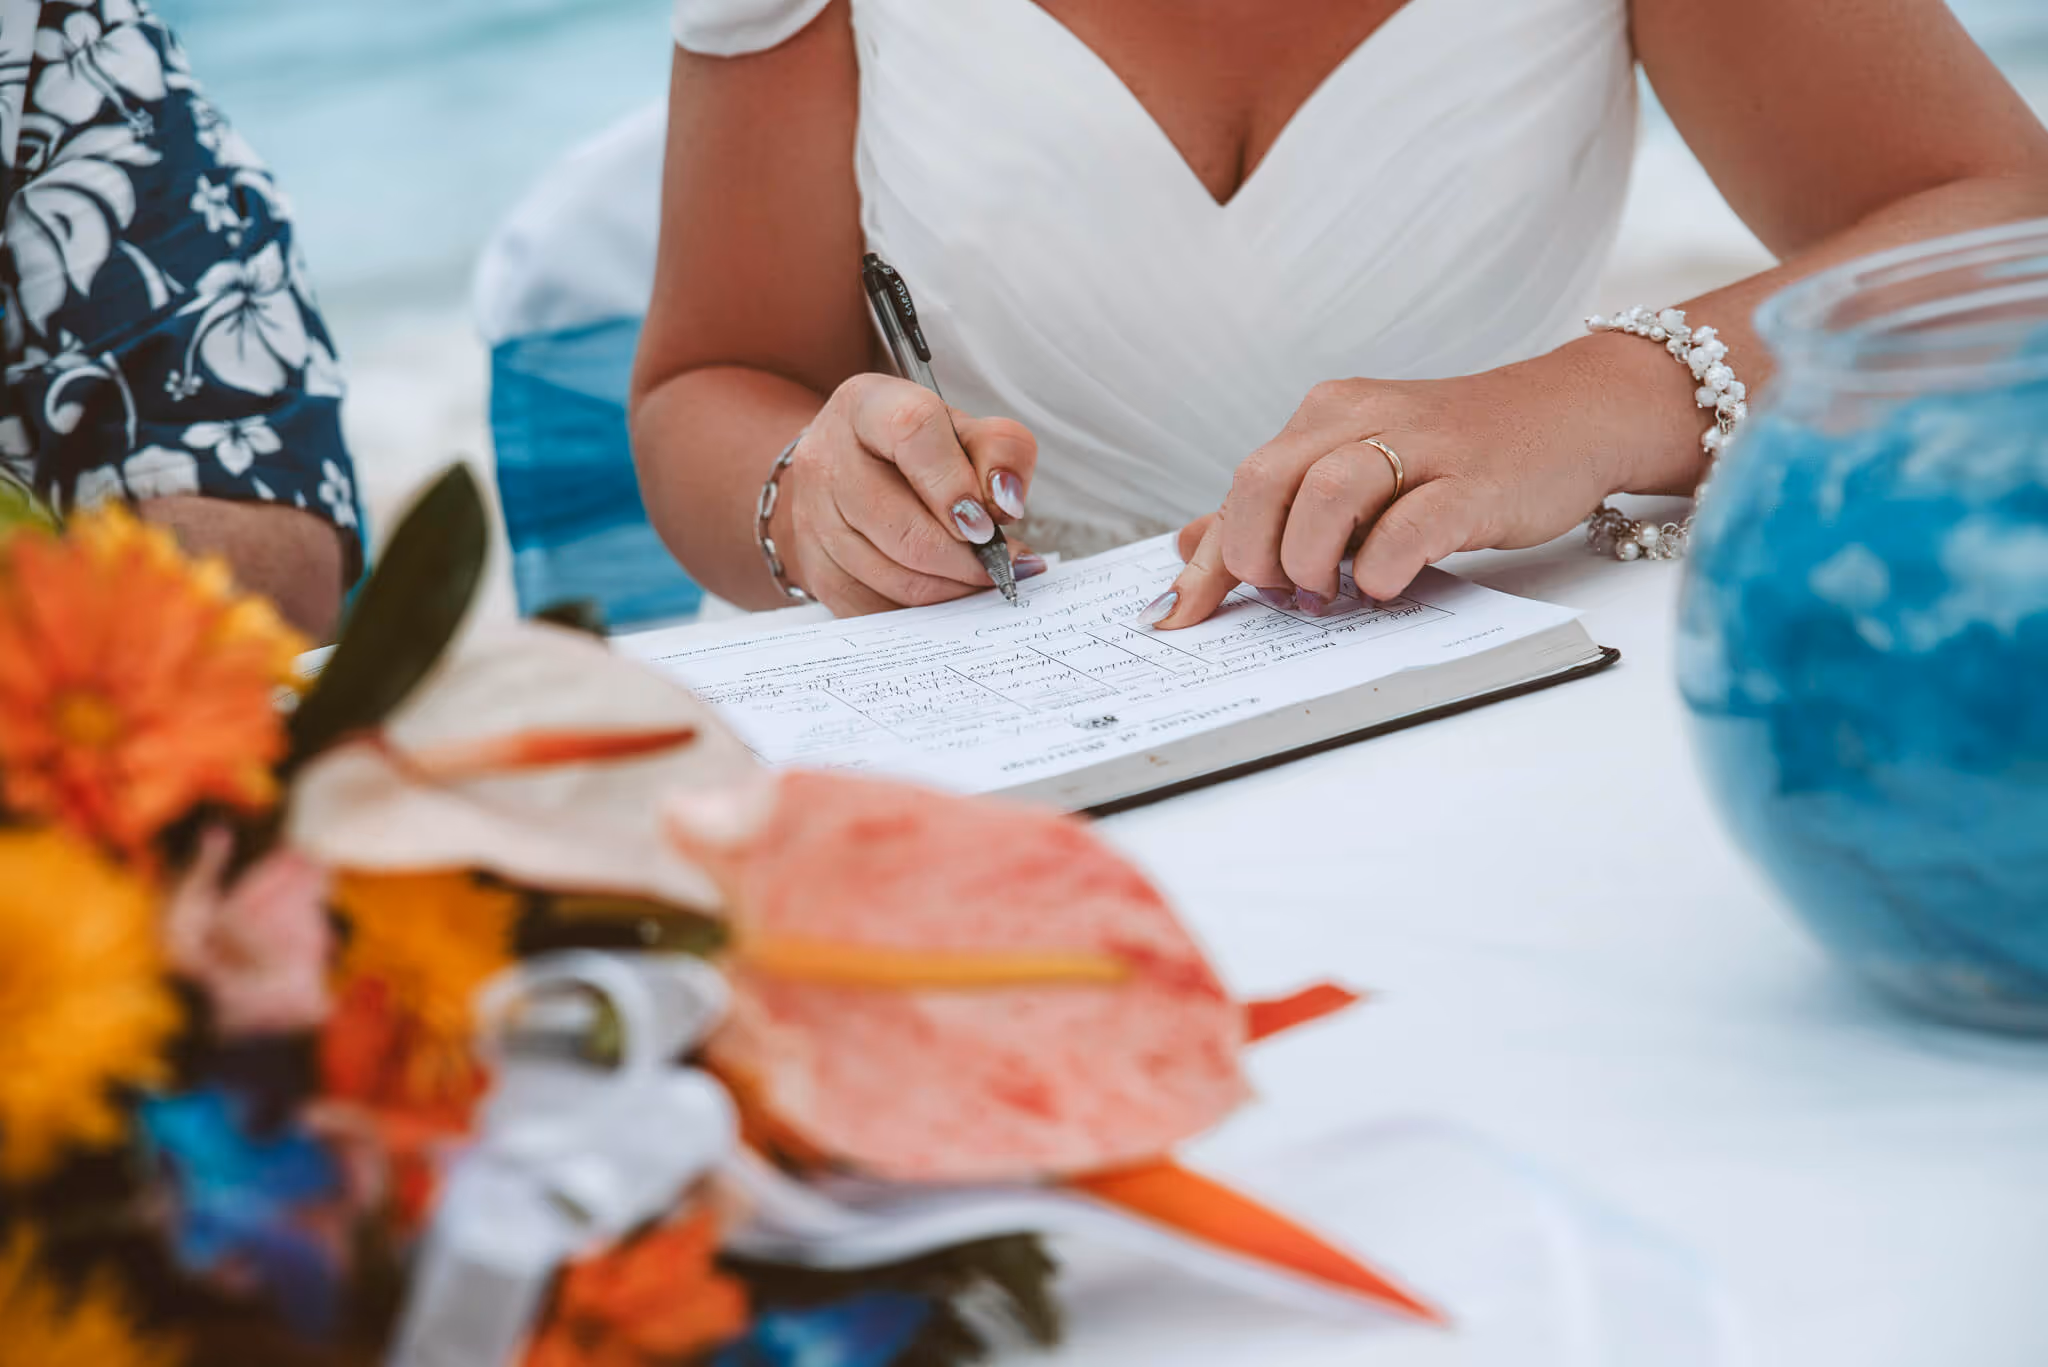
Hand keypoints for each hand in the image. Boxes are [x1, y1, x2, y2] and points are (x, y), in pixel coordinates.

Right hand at [775, 373, 1044, 614]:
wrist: (850, 469)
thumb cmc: (918, 449)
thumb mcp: (966, 430)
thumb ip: (1002, 452)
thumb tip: (1006, 503)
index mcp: (867, 406)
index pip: (912, 433)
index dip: (956, 485)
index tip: (989, 524)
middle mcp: (827, 459)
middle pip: (902, 529)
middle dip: (966, 559)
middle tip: (1002, 564)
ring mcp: (812, 518)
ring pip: (893, 578)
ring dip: (952, 589)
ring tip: (982, 577)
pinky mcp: (814, 568)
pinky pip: (877, 611)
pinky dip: (924, 612)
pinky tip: (949, 594)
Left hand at [1145, 340, 1702, 627]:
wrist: (1572, 415)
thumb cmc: (1456, 457)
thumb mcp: (1357, 471)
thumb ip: (1277, 509)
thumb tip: (1187, 547)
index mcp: (1326, 417)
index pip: (1242, 487)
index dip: (1207, 561)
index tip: (1177, 620)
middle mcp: (1363, 418)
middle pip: (1265, 479)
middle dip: (1256, 554)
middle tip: (1288, 595)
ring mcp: (1422, 446)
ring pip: (1327, 490)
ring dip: (1311, 558)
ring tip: (1332, 593)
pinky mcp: (1475, 482)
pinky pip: (1412, 521)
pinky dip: (1385, 563)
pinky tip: (1385, 586)